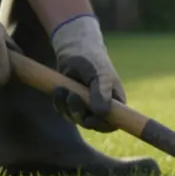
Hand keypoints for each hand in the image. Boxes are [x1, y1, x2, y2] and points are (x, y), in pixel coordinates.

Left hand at [49, 14, 123, 132]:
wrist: (75, 50)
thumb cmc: (93, 60)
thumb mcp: (100, 74)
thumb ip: (102, 93)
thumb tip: (102, 113)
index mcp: (115, 102)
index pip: (113, 124)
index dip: (102, 125)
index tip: (90, 118)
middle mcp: (102, 107)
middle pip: (91, 124)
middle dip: (79, 114)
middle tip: (73, 97)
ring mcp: (86, 107)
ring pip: (76, 119)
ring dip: (67, 107)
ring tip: (63, 89)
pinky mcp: (72, 104)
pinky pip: (64, 112)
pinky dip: (59, 103)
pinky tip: (59, 90)